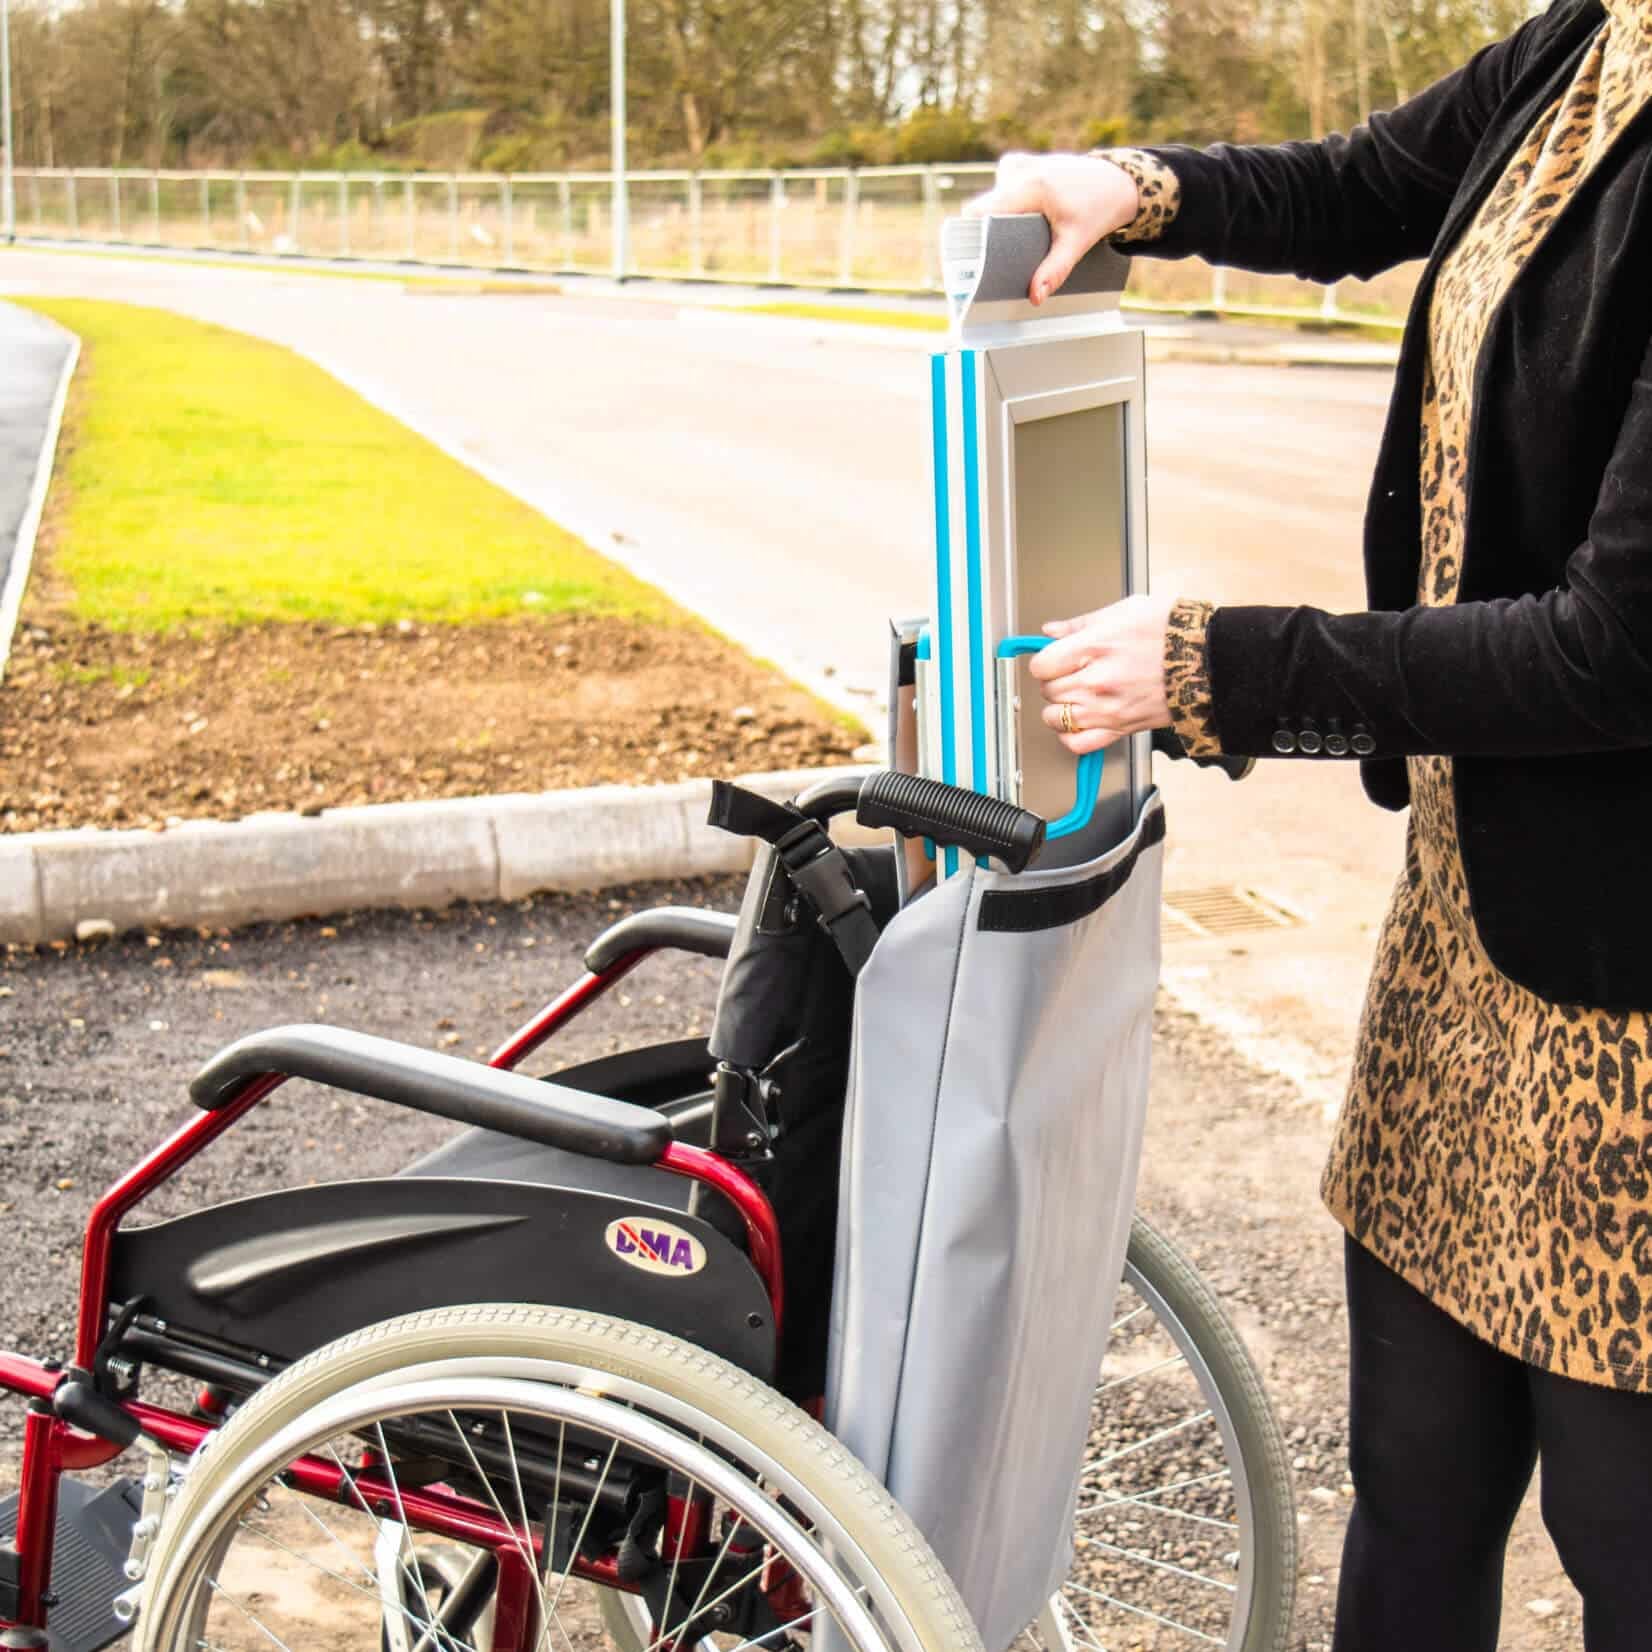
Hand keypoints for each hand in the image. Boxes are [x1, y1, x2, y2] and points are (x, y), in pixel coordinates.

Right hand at [963, 152, 1139, 304]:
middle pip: (984, 204)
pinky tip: (1025, 212)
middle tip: (999, 250)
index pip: (981, 210)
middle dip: (987, 228)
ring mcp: (1022, 163)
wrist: (1118, 182)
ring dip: (1000, 214)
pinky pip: (1002, 185)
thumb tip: (1035, 297)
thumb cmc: (1099, 208)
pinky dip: (1009, 201)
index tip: (972, 253)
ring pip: (993, 195)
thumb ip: (1054, 271)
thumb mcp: (1077, 242)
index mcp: (1030, 186)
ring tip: (1021, 230)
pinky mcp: (1024, 163)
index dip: (972, 233)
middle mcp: (1021, 169)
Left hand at [1029, 594, 1175, 754]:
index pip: (1042, 665)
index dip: (1045, 661)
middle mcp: (1098, 680)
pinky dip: (1070, 735)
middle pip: (1048, 691)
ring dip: (1059, 708)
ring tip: (1075, 697)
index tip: (1055, 659)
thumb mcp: (1125, 610)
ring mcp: (1108, 708)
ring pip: (1055, 718)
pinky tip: (1078, 722)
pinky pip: (1077, 743)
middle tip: (1071, 674)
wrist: (1210, 659)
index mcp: (1096, 646)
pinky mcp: (1121, 728)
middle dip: (1054, 681)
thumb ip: (1081, 623)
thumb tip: (1050, 632)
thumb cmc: (1173, 631)